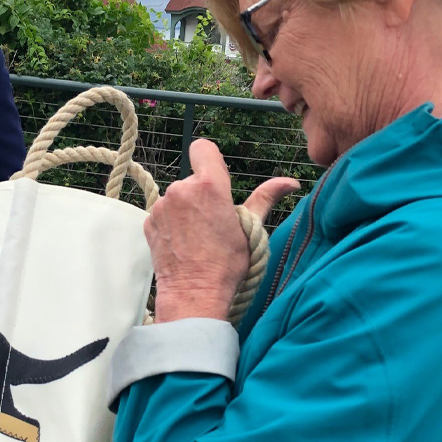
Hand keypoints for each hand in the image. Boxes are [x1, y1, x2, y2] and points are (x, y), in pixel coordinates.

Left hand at [145, 139, 299, 323]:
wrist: (194, 294)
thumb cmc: (226, 265)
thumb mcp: (250, 230)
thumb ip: (266, 198)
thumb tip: (291, 182)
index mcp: (209, 186)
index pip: (202, 148)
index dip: (211, 160)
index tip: (217, 180)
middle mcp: (181, 190)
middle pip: (192, 179)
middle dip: (202, 194)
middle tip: (213, 222)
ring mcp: (162, 206)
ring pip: (177, 197)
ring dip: (186, 210)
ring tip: (197, 237)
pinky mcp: (149, 222)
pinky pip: (163, 213)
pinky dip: (172, 223)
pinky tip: (182, 243)